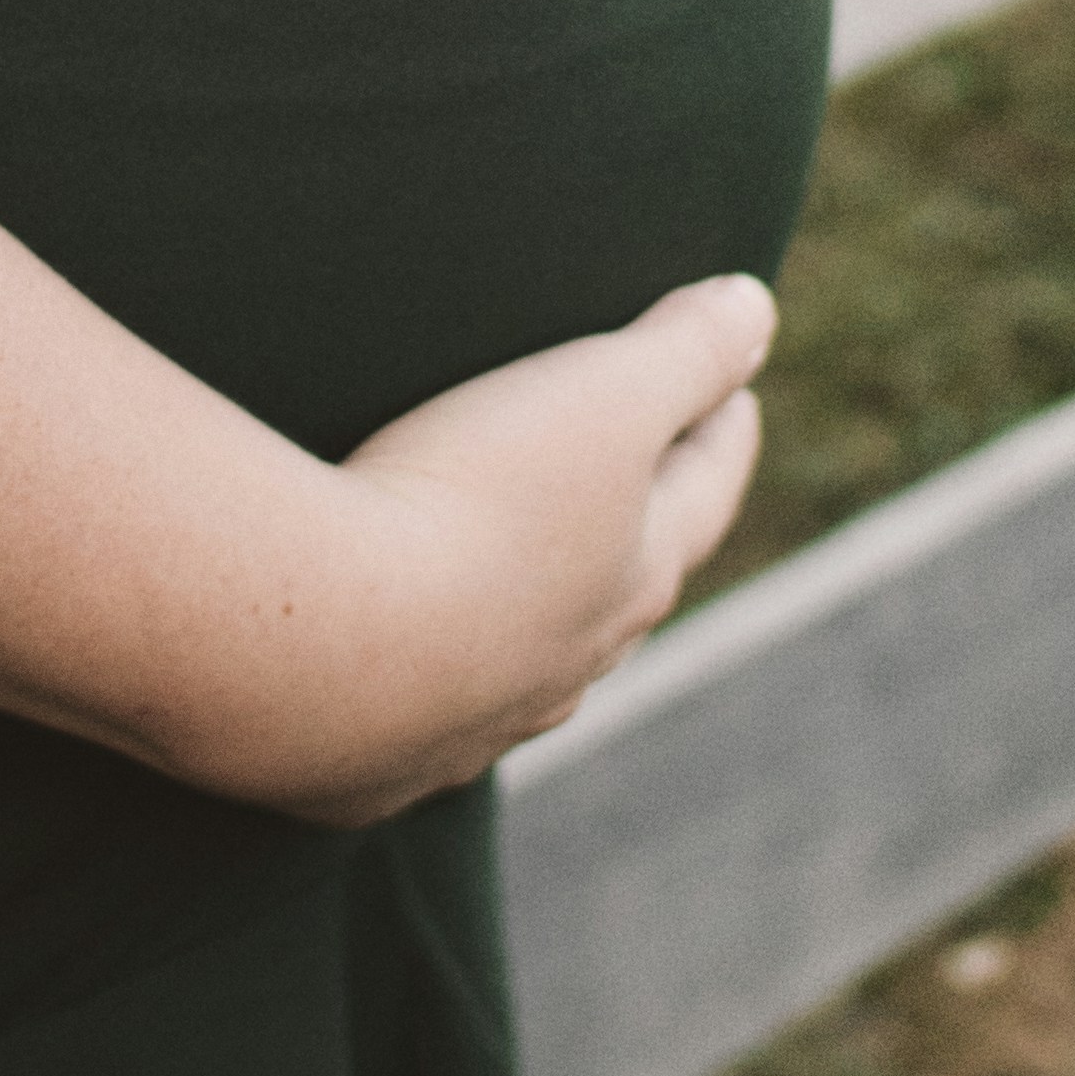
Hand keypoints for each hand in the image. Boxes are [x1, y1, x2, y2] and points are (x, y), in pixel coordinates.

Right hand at [252, 272, 775, 826]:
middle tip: (635, 480)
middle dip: (638, 530)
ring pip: (527, 665)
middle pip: (626, 586)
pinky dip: (425, 684)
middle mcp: (570, 667)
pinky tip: (401, 676)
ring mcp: (474, 725)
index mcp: (636, 577)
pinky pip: (418, 719)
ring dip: (533, 617)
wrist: (320, 649)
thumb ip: (688, 348)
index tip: (736, 390)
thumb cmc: (471, 503)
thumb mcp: (602, 394)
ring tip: (518, 578)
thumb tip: (755, 306)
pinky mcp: (376, 769)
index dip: (722, 427)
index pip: (705, 489)